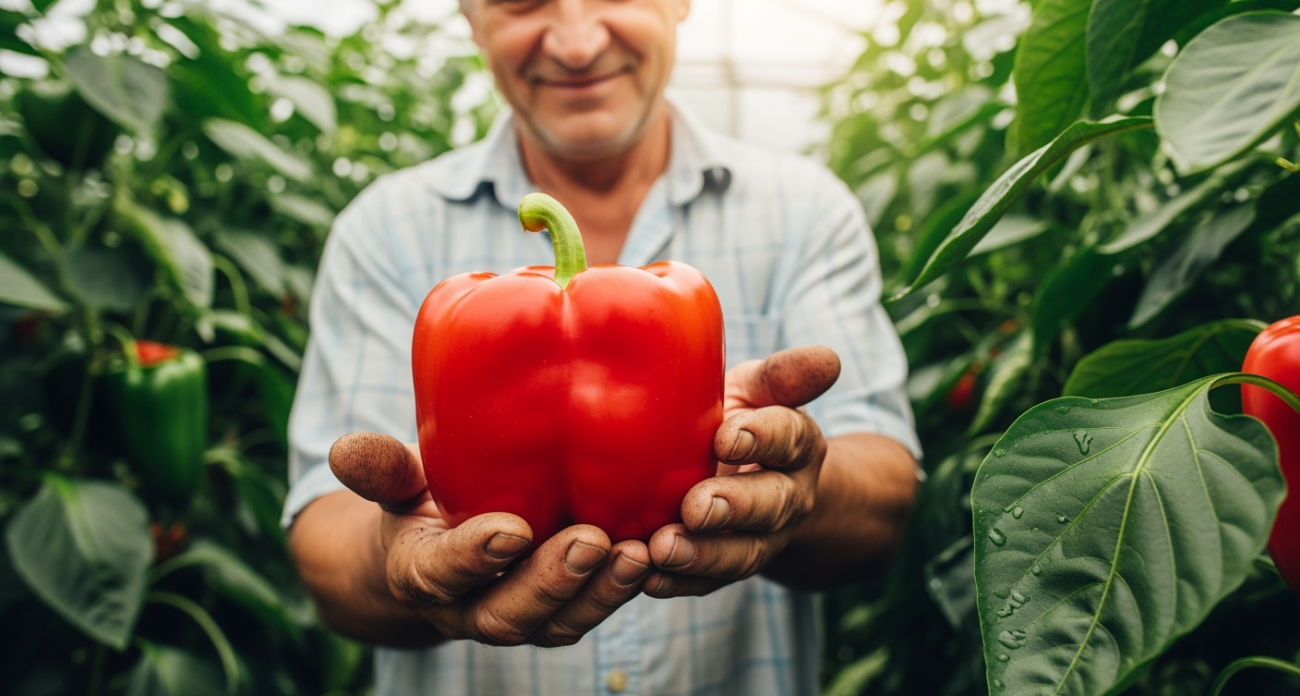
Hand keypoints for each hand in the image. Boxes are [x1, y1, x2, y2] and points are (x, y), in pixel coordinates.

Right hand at [327, 433, 652, 646]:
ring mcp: (521, 613)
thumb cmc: (418, 508)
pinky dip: (626, 587)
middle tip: (590, 542)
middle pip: (509, 611)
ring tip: (639, 554)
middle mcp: (472, 606)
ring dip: (601, 593)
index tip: (508, 530)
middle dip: (551, 582)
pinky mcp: (563, 606)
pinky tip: (662, 551)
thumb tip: (342, 449)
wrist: (433, 560)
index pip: (444, 573)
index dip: (475, 557)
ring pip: (559, 621)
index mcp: (424, 572)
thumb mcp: (395, 487)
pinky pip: (592, 608)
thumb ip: (380, 470)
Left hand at [642, 345, 840, 596]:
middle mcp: (787, 494)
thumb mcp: (759, 390)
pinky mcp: (728, 566)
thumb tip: (829, 357)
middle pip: (771, 504)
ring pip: (742, 553)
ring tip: (663, 550)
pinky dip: (679, 584)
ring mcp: (761, 537)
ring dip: (703, 555)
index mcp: (796, 442)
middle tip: (696, 507)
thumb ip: (783, 375)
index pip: (788, 437)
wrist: (750, 476)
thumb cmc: (742, 419)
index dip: (762, 438)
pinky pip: (708, 583)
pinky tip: (649, 579)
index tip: (728, 435)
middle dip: (735, 507)